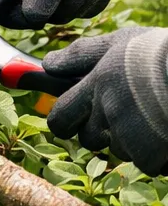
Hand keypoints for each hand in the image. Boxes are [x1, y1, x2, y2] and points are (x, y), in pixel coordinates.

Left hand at [43, 26, 167, 175]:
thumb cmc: (159, 53)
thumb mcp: (118, 42)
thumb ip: (80, 54)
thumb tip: (48, 63)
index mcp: (95, 84)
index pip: (61, 116)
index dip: (63, 123)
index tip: (69, 124)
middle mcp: (105, 111)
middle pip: (89, 139)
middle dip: (100, 135)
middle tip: (123, 119)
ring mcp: (125, 134)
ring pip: (121, 150)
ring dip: (134, 143)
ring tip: (154, 117)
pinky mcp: (147, 154)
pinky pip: (147, 163)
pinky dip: (158, 155)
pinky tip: (166, 132)